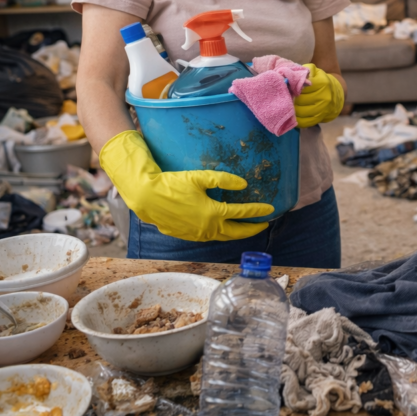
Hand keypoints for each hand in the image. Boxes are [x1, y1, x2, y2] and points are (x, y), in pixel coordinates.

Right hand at [99, 131, 272, 241]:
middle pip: (236, 232)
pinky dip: (222, 233)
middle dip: (252, 229)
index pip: (241, 214)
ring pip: (223, 237)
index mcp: (212, 213)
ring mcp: (197, 234)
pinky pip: (210, 237)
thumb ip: (223, 180)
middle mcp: (206, 228)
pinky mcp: (187, 235)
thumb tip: (243, 185)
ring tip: (247, 228)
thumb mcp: (199, 178)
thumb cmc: (172, 184)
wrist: (146, 197)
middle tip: (265, 224)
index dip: (258, 211)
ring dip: (237, 233)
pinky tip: (224, 228)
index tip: (270, 209)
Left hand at [294, 64, 343, 127]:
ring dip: (292, 109)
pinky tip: (294, 114)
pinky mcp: (320, 119)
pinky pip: (304, 122)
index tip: (288, 88)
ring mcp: (323, 109)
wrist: (336, 93)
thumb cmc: (321, 81)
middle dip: (291, 99)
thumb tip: (293, 77)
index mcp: (323, 83)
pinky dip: (297, 119)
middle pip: (300, 100)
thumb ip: (305, 71)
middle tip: (286, 97)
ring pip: (300, 112)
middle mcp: (325, 97)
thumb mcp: (315, 72)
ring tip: (289, 105)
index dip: (292, 88)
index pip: (301, 87)